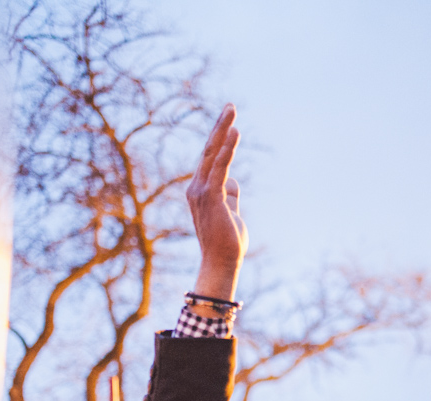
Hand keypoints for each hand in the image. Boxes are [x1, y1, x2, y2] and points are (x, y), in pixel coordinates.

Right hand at [186, 104, 247, 303]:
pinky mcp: (211, 196)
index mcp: (199, 191)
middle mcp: (195, 188)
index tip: (228, 121)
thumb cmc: (227, 243)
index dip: (218, 139)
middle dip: (219, 126)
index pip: (209, 159)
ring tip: (231, 110)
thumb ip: (230, 196)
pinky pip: (220, 167)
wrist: (221, 263)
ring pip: (212, 154)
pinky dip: (227, 149)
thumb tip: (232, 180)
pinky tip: (234, 132)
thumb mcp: (230, 213)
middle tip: (230, 106)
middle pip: (208, 150)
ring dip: (222, 130)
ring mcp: (201, 192)